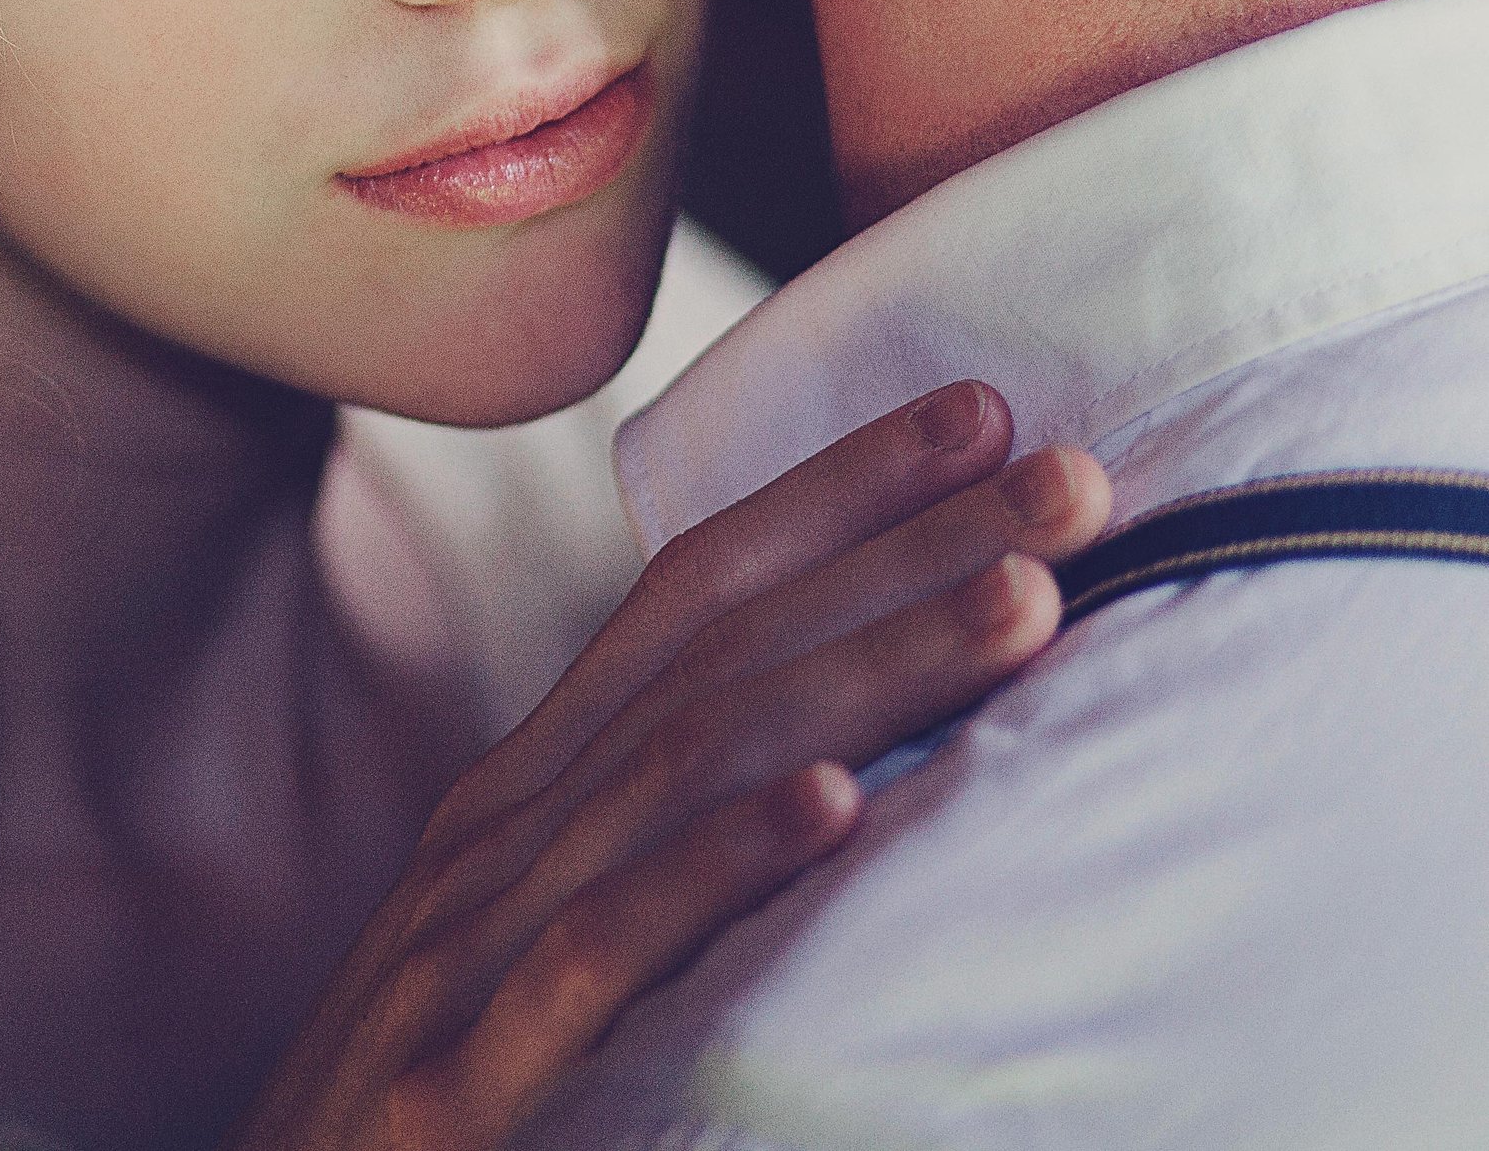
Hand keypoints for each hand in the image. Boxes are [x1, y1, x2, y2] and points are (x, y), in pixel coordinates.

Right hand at [232, 380, 1109, 1150]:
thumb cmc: (428, 1103)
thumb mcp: (536, 943)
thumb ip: (656, 847)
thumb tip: (846, 758)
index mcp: (522, 796)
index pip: (688, 598)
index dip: (832, 497)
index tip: (982, 417)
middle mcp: (496, 836)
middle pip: (715, 654)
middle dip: (899, 552)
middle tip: (1072, 478)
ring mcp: (468, 949)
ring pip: (684, 770)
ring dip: (864, 672)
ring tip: (1021, 603)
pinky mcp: (460, 1082)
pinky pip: (600, 952)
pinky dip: (718, 870)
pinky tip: (830, 809)